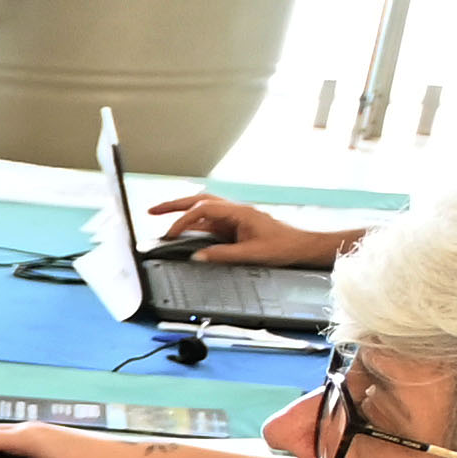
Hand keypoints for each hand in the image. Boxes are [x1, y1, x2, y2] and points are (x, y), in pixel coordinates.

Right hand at [150, 189, 342, 271]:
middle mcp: (235, 211)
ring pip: (204, 209)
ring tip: (163, 218)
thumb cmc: (285, 247)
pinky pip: (211, 223)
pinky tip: (186, 233)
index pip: (202, 210)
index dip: (182, 221)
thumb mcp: (252, 254)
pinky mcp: (237, 227)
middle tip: (152, 211)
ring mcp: (236, 218)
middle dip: (174, 205)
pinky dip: (194, 225)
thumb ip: (222, 254)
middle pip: (199, 201)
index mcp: (239, 212)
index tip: (170, 235)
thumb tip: (197, 256)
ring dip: (183, 213)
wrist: (304, 246)